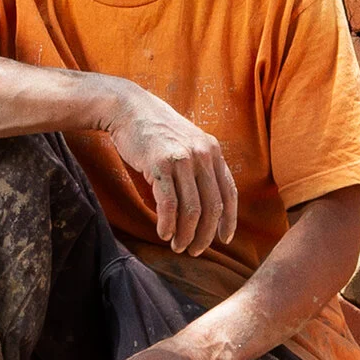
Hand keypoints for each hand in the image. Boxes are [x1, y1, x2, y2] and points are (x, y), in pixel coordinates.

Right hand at [103, 83, 237, 253]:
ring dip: (185, 234)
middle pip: (212, 207)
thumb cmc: (155, 132)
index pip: (230, 193)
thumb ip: (199, 167)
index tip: (224, 240)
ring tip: (178, 246)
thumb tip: (206, 203)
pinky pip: (169, 205)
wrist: (129, 108)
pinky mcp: (161, 164)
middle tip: (194, 250)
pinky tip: (163, 234)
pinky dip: (168, 225)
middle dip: (205, 235)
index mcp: (213, 152)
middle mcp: (203, 155)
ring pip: (192, 210)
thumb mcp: (187, 143)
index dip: (229, 220)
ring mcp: (183, 159)